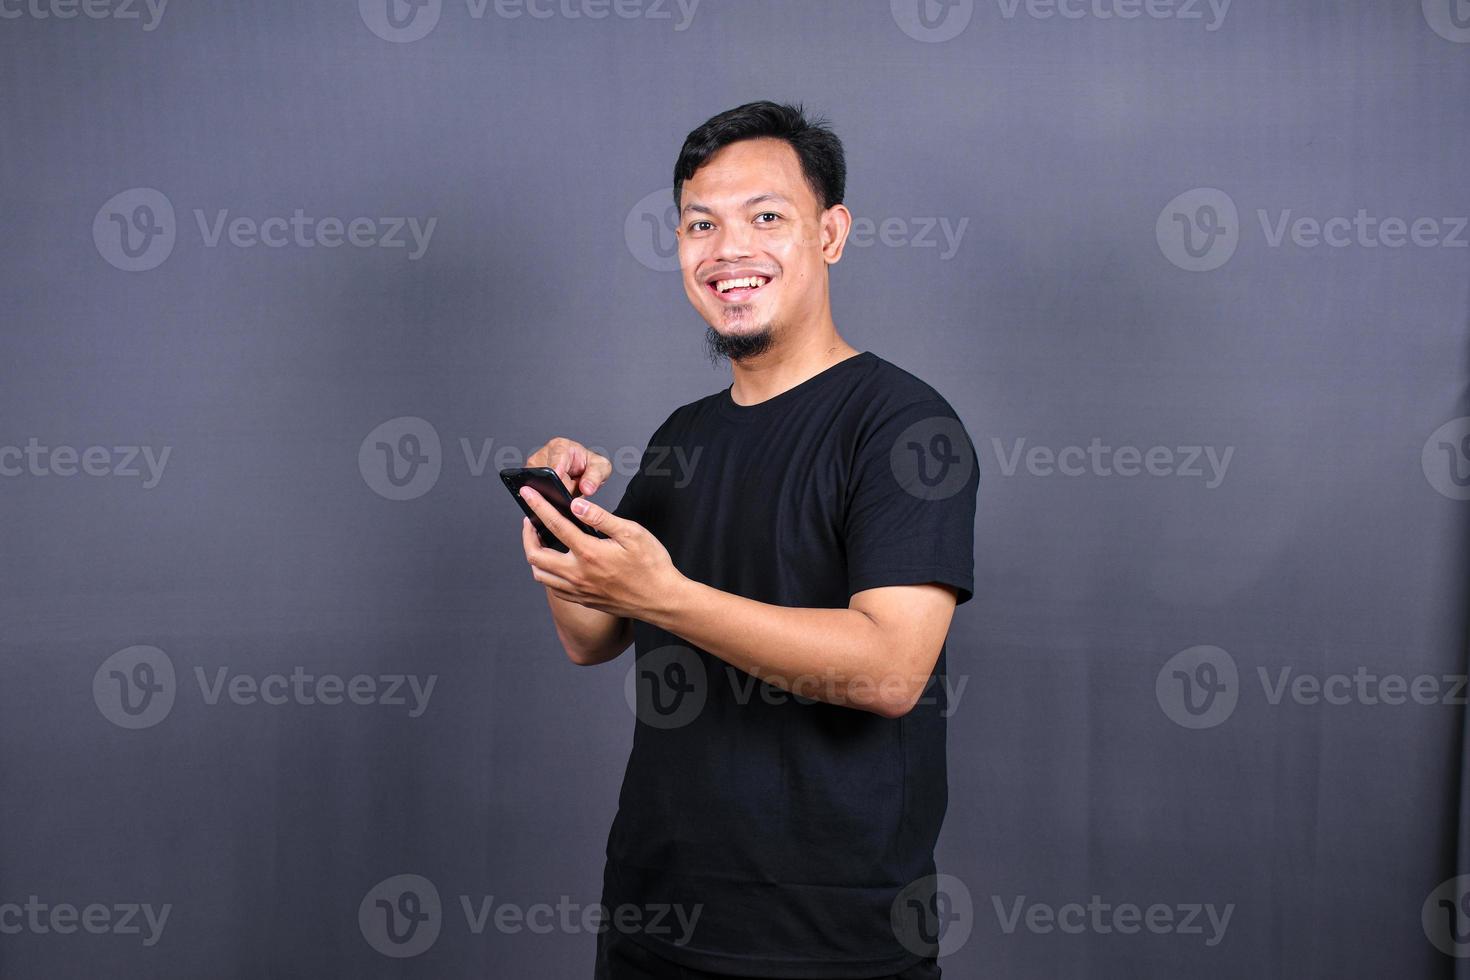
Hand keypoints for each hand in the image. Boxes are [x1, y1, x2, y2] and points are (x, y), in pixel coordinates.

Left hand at [518, 485, 682, 620]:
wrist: (661, 600)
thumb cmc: (651, 566)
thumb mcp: (632, 534)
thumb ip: (601, 518)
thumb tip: (577, 504)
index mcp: (589, 553)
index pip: (554, 524)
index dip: (537, 506)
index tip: (527, 494)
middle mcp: (578, 574)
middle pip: (535, 555)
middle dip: (527, 534)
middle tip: (530, 521)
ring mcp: (578, 590)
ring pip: (540, 575)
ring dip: (534, 555)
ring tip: (539, 540)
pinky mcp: (583, 600)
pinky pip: (553, 588)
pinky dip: (547, 573)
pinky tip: (555, 563)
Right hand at [527, 437, 610, 496]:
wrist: (583, 469)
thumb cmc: (589, 465)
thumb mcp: (601, 468)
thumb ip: (595, 477)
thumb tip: (586, 488)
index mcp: (560, 446)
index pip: (555, 462)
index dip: (559, 475)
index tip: (562, 484)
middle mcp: (544, 454)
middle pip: (546, 477)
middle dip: (560, 488)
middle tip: (573, 488)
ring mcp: (534, 467)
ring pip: (539, 486)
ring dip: (554, 493)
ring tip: (567, 489)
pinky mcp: (530, 478)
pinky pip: (536, 492)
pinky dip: (548, 497)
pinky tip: (558, 495)